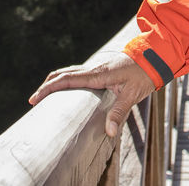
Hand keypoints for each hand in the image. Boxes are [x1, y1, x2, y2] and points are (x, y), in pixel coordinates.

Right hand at [28, 52, 157, 137]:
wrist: (155, 56)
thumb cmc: (144, 74)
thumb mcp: (133, 94)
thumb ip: (120, 112)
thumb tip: (109, 132)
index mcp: (97, 74)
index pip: (66, 80)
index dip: (48, 89)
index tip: (34, 98)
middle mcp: (94, 68)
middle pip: (63, 74)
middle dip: (47, 86)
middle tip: (34, 101)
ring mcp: (97, 67)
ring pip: (70, 72)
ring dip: (56, 82)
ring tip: (46, 97)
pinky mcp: (101, 69)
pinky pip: (78, 74)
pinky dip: (67, 80)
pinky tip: (68, 91)